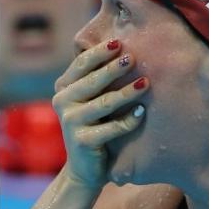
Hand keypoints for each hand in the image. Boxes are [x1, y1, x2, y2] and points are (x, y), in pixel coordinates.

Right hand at [53, 40, 148, 189]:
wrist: (85, 167)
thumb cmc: (95, 125)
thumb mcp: (92, 98)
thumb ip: (98, 77)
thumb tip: (124, 46)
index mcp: (64, 87)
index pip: (80, 64)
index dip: (98, 52)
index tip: (118, 42)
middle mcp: (62, 102)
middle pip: (91, 81)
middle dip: (113, 69)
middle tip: (133, 58)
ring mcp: (70, 122)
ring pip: (103, 104)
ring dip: (126, 93)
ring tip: (145, 83)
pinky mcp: (82, 141)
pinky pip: (111, 128)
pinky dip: (128, 120)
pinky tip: (142, 112)